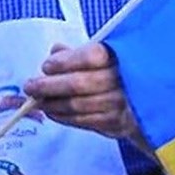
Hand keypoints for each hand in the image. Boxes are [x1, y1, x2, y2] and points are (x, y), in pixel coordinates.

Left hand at [23, 42, 143, 142]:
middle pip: (80, 84)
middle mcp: (124, 80)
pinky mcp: (117, 123)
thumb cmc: (117, 74)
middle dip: (49, 86)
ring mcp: (122, 104)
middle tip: (30, 86)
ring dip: (53, 104)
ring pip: (78, 105)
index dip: (66, 61)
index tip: (46, 66)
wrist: (144, 103)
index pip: (93, 56)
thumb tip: (55, 50)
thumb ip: (77, 53)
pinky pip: (83, 121)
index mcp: (121, 56)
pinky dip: (63, 117)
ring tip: (37, 100)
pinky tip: (51, 111)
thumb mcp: (102, 57)